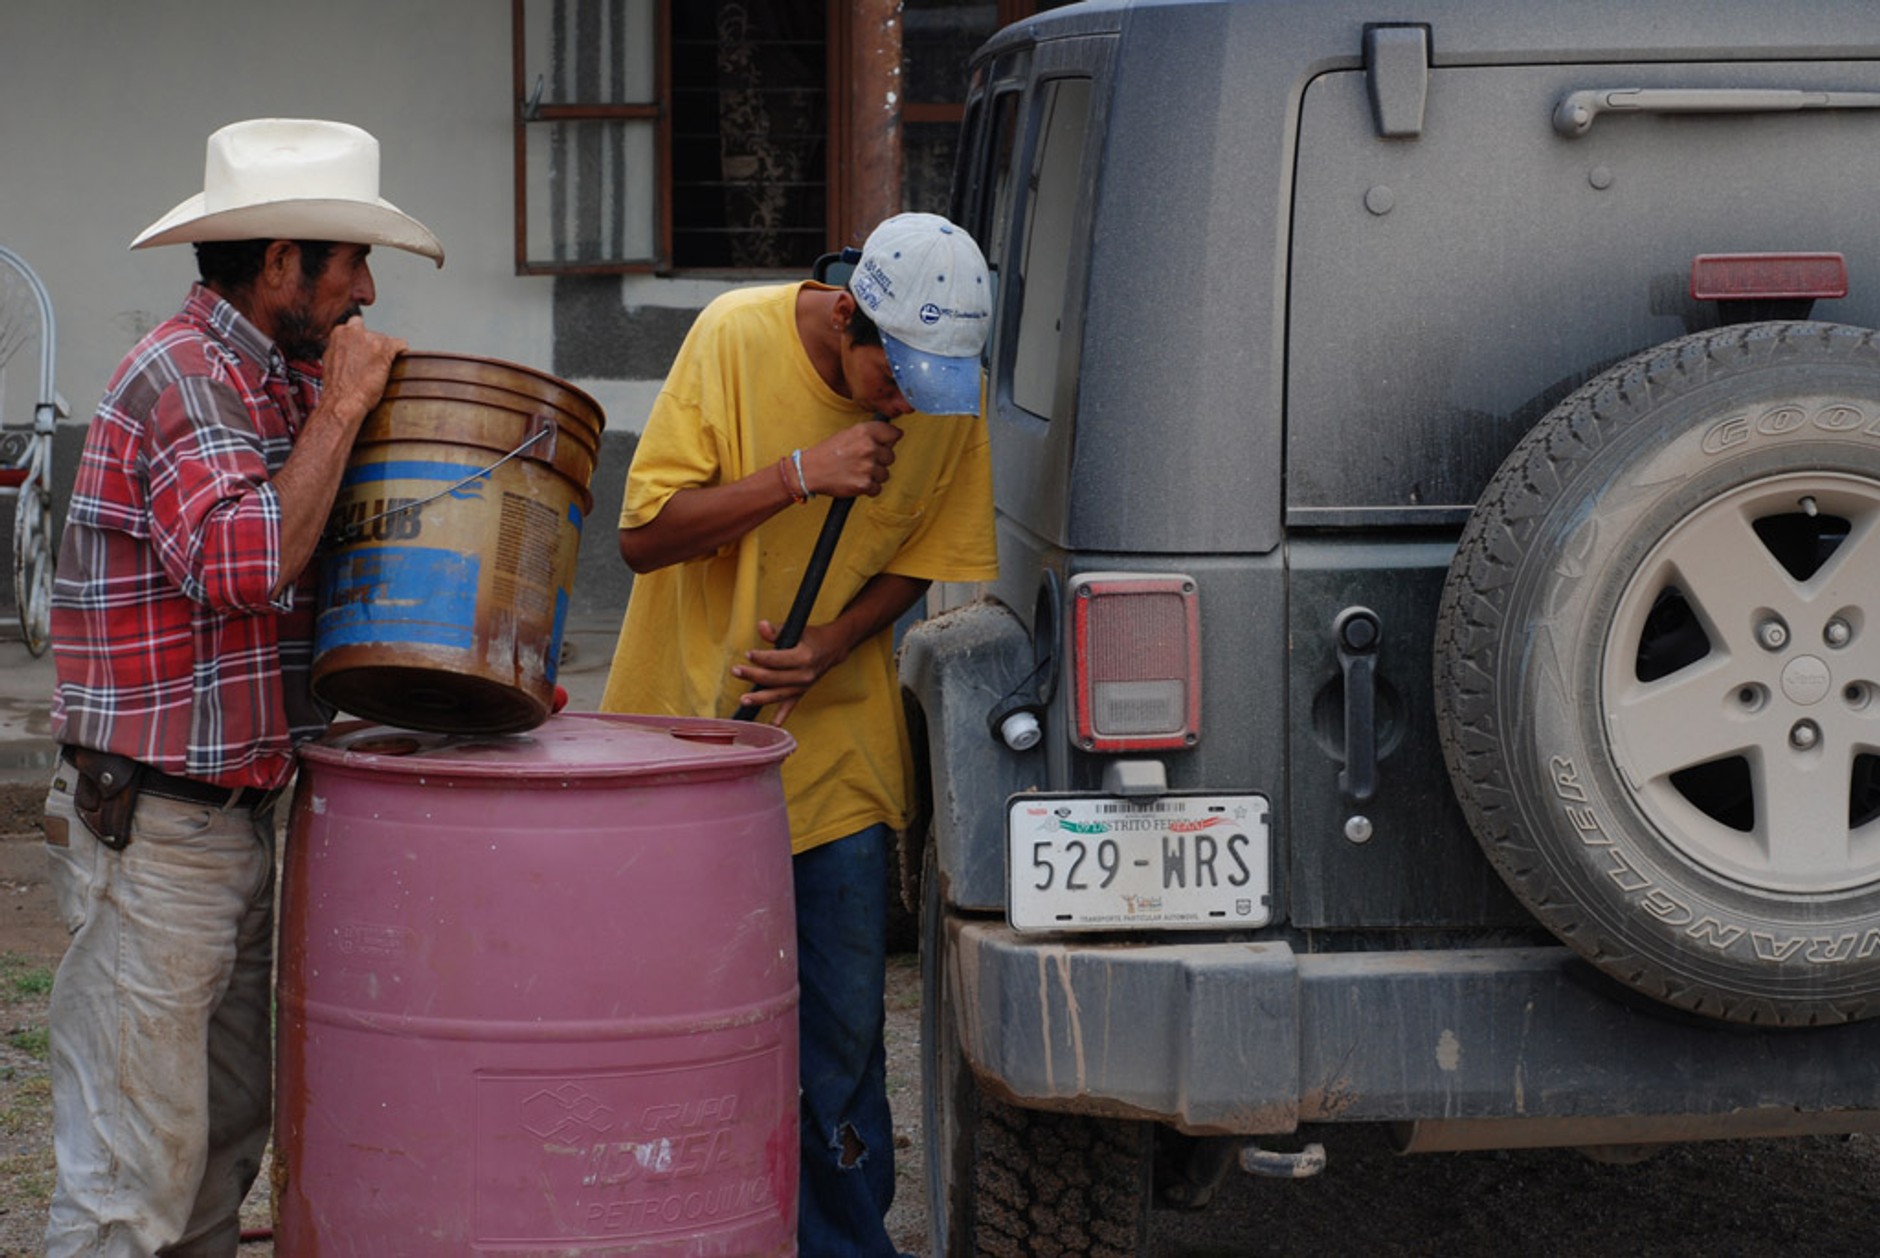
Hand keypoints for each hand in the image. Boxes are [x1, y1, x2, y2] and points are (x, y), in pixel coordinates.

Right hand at [321, 316, 406, 426]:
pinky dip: (401, 354)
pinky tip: (398, 364)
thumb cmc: (337, 388)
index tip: (365, 353)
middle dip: (375, 348)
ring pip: (387, 341)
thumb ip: (341, 349)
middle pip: (373, 334)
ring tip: (380, 372)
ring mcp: (370, 338)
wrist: (343, 401)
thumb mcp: (332, 361)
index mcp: (339, 332)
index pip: (356, 326)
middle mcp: (354, 331)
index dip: (362, 342)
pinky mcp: (385, 348)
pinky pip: (401, 345)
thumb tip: (349, 351)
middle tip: (373, 366)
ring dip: (386, 354)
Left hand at [731, 619, 848, 724]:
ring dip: (760, 698)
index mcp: (804, 657)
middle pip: (774, 678)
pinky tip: (770, 726)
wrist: (832, 649)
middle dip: (753, 675)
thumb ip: (777, 630)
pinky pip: (789, 707)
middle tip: (736, 670)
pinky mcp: (801, 693)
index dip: (761, 657)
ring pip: (778, 695)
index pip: (778, 660)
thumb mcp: (797, 629)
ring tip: (743, 700)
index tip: (748, 654)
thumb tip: (761, 626)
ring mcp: (802, 687)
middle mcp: (804, 675)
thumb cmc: (812, 637)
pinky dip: (780, 717)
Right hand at [800, 418, 899, 497]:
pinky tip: (856, 481)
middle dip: (880, 460)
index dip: (890, 440)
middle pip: (891, 456)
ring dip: (874, 476)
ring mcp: (867, 467)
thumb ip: (870, 434)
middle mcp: (868, 448)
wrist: (809, 471)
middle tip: (863, 461)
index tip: (886, 444)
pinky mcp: (864, 484)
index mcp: (864, 432)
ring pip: (885, 474)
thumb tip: (893, 437)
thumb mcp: (848, 434)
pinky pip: (877, 488)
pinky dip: (868, 488)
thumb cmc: (827, 453)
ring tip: (857, 472)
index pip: (894, 433)